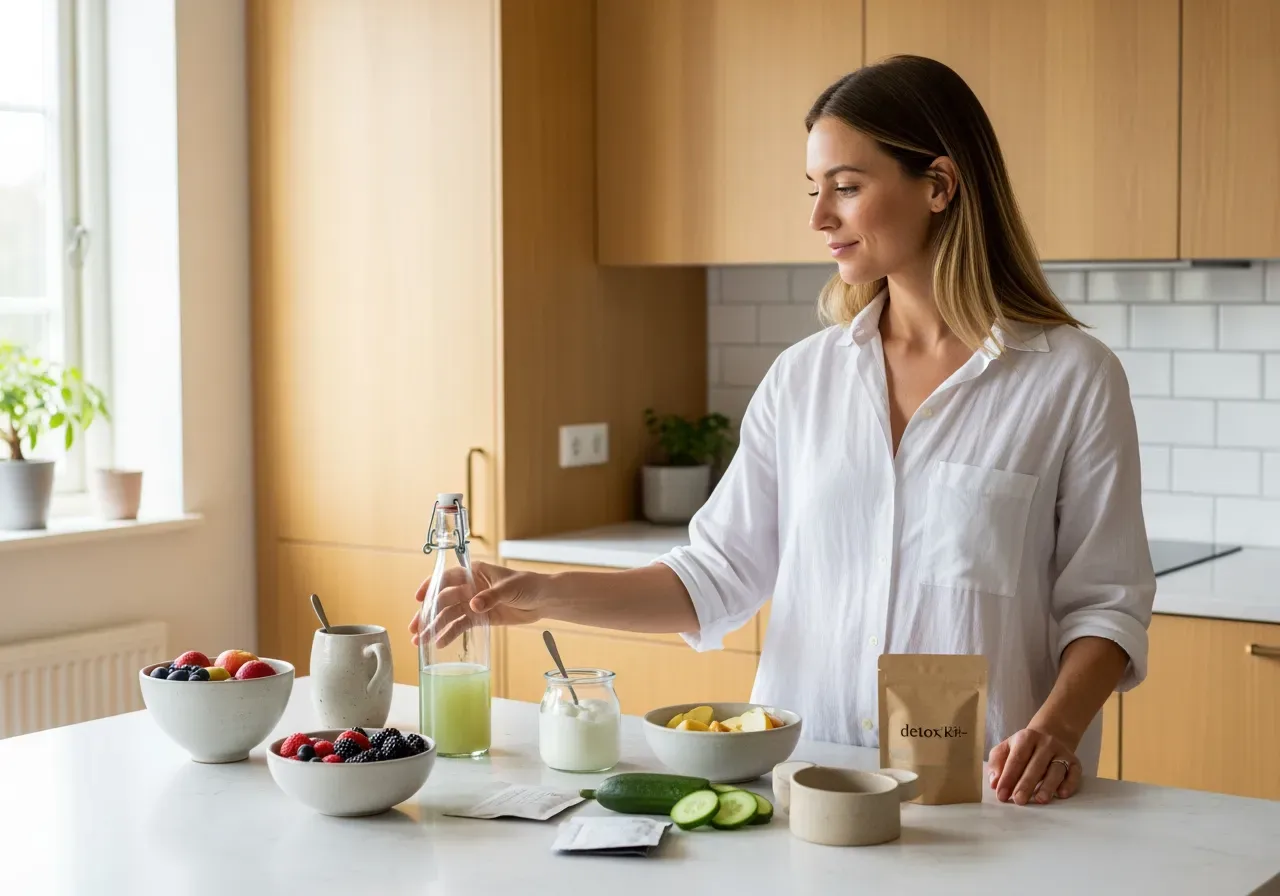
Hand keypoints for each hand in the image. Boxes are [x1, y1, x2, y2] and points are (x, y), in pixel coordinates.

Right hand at [408, 560, 546, 647]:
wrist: (544, 600)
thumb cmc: (528, 585)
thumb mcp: (509, 588)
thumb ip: (491, 596)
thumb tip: (473, 605)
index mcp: (475, 572)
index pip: (447, 577)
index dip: (431, 586)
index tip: (419, 598)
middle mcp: (470, 587)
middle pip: (443, 600)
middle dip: (428, 613)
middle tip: (415, 628)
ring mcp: (474, 603)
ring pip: (449, 615)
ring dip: (435, 627)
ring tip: (421, 641)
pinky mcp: (480, 618)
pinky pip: (461, 626)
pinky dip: (450, 634)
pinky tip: (439, 644)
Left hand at [987, 726, 1082, 804]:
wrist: (1051, 734)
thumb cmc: (1023, 748)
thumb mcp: (1006, 748)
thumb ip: (997, 763)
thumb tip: (994, 783)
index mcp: (1026, 738)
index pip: (1016, 759)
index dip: (1008, 777)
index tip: (1001, 795)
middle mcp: (1046, 743)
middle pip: (1036, 765)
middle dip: (1026, 784)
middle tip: (1018, 800)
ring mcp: (1062, 752)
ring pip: (1056, 770)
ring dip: (1048, 785)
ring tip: (1040, 800)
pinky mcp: (1075, 762)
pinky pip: (1074, 773)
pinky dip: (1069, 784)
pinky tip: (1061, 794)